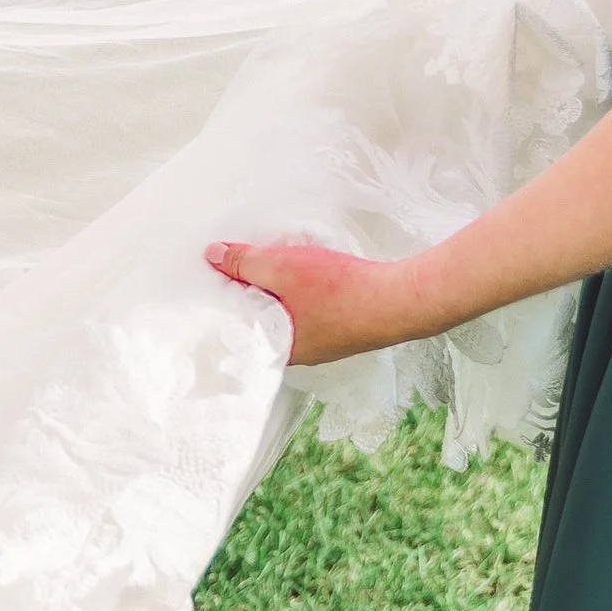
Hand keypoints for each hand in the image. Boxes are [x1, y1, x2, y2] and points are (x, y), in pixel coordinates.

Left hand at [206, 237, 422, 366]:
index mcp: (273, 349)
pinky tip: (302, 278)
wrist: (399, 300)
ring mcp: (319, 344)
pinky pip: (306, 313)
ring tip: (266, 267)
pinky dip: (299, 296)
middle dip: (246, 295)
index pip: (233, 326)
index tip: (212, 277)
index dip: (221, 300)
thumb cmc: (340, 291)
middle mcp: (294, 355)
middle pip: (257, 321)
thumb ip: (244, 263)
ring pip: (283, 316)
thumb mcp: (281, 268)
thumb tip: (212, 256)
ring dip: (274, 294)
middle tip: (234, 267)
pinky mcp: (338, 331)